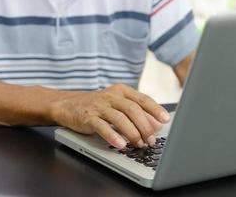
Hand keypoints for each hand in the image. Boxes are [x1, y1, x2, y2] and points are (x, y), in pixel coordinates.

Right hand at [50, 84, 169, 148]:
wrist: (69, 105)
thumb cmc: (98, 106)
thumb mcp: (118, 106)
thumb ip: (137, 113)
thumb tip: (156, 124)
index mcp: (122, 91)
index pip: (142, 99)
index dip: (155, 110)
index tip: (165, 120)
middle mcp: (112, 96)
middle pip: (133, 110)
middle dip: (145, 126)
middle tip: (151, 139)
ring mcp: (99, 106)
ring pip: (120, 118)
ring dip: (132, 133)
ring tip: (140, 143)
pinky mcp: (88, 117)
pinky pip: (103, 127)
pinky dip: (113, 136)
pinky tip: (121, 144)